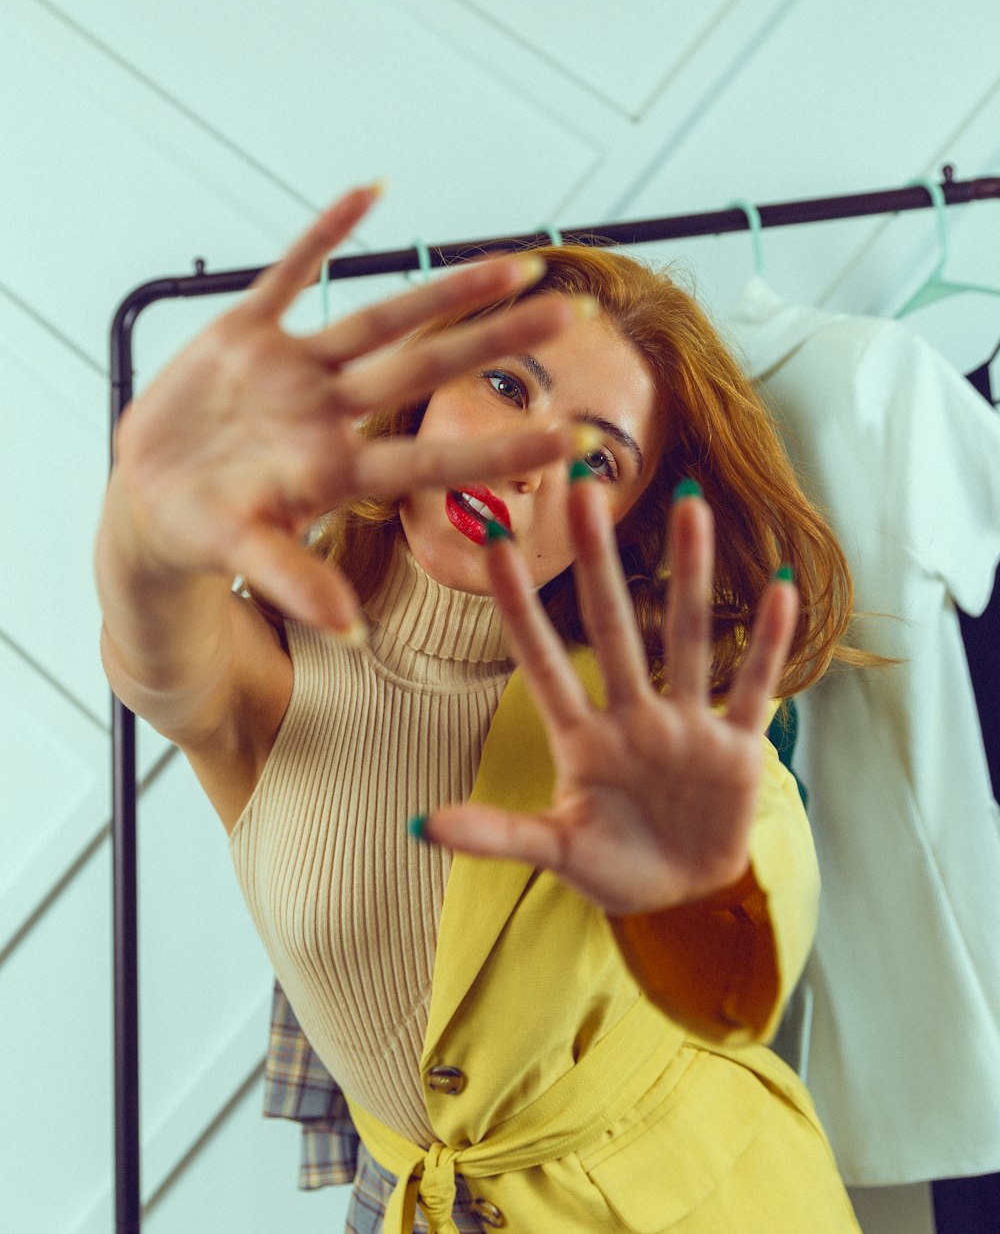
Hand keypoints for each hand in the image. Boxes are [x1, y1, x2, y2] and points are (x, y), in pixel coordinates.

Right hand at [113, 186, 580, 633]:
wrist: (151, 499)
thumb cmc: (205, 535)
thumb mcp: (245, 557)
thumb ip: (295, 581)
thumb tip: (349, 631)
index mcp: (337, 471)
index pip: (433, 458)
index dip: (502, 450)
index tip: (574, 441)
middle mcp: (331, 413)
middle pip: (428, 370)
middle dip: (498, 341)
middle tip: (574, 312)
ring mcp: (295, 370)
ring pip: (382, 317)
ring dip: (445, 290)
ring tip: (512, 263)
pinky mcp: (248, 335)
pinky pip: (291, 272)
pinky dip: (326, 234)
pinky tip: (372, 193)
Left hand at [425, 478, 797, 913]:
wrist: (684, 897)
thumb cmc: (612, 866)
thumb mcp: (556, 851)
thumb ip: (497, 834)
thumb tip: (418, 828)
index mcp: (582, 738)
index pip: (543, 660)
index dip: (519, 606)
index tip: (495, 546)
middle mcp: (633, 716)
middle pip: (613, 625)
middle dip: (599, 560)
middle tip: (586, 488)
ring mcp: (687, 726)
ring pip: (689, 637)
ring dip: (692, 574)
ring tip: (691, 507)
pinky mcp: (737, 749)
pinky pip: (755, 687)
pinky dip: (769, 643)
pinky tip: (779, 587)